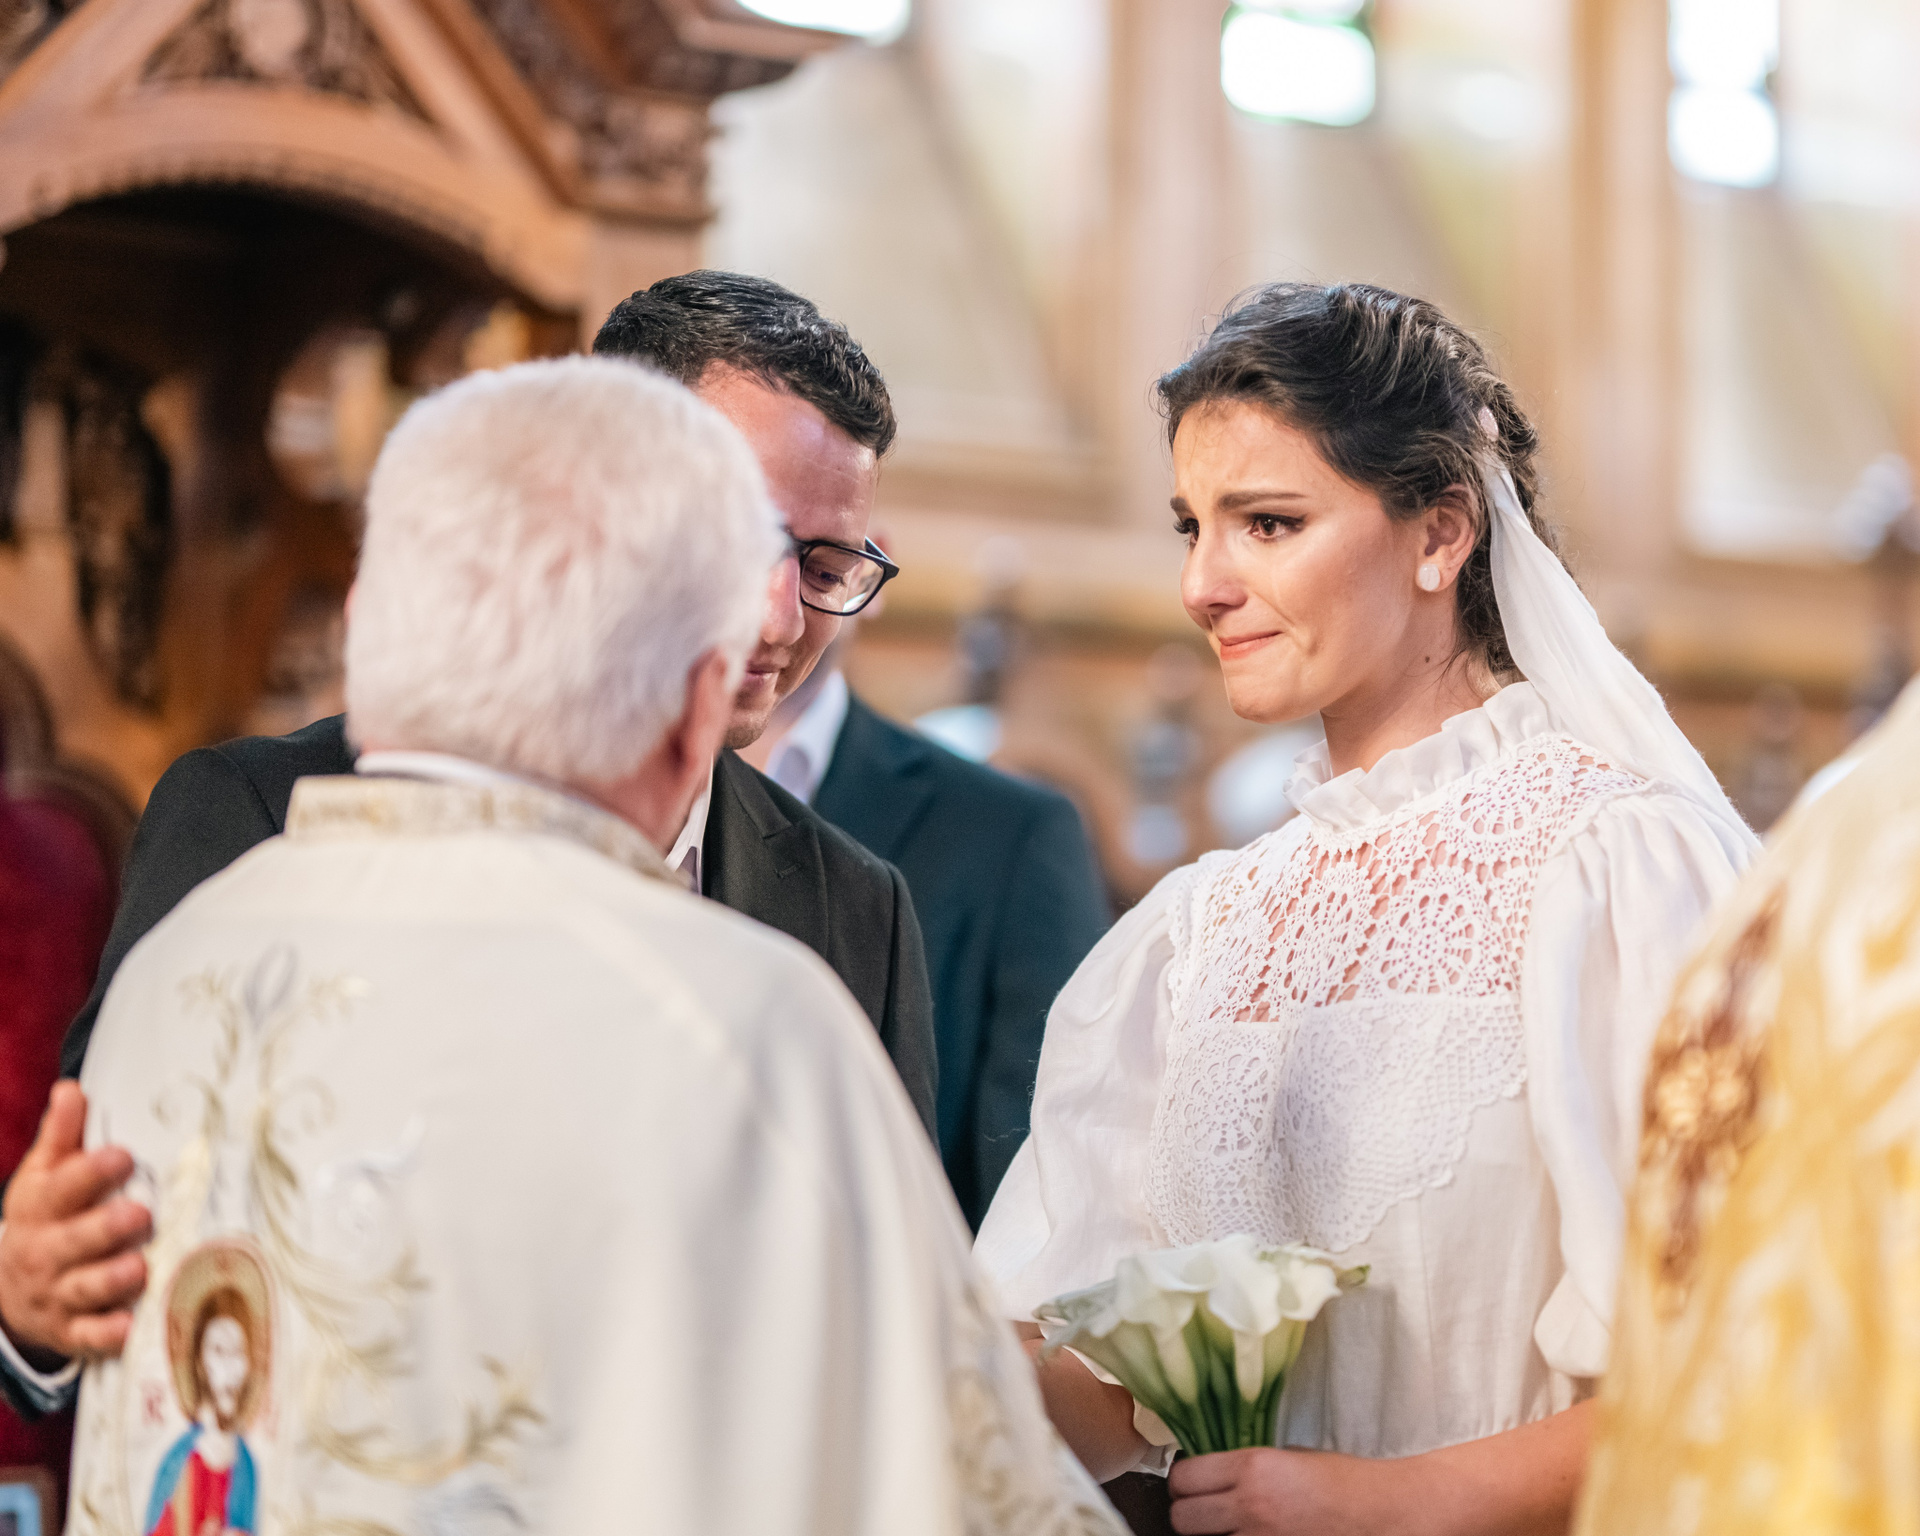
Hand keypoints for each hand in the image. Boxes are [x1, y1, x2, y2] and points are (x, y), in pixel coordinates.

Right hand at [0, 1081, 151, 1363]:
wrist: (11, 1291)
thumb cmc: (46, 1218)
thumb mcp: (44, 1176)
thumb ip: (62, 1136)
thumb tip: (71, 1089)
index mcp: (39, 1208)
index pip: (61, 1188)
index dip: (90, 1172)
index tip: (122, 1156)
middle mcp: (44, 1252)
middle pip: (72, 1242)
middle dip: (104, 1229)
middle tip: (140, 1215)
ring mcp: (56, 1294)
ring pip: (83, 1290)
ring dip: (110, 1280)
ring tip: (140, 1268)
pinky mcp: (70, 1331)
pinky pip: (88, 1336)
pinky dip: (108, 1334)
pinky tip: (131, 1327)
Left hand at [1169, 1447, 1400, 1535]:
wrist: (1386, 1513)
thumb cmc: (1343, 1481)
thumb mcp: (1290, 1457)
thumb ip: (1247, 1467)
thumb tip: (1211, 1474)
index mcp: (1253, 1468)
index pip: (1183, 1477)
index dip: (1182, 1481)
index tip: (1191, 1483)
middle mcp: (1251, 1507)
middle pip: (1182, 1518)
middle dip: (1188, 1514)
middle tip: (1203, 1511)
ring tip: (1229, 1529)